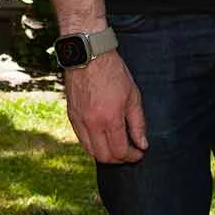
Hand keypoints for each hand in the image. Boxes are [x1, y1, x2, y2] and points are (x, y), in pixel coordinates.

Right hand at [62, 50, 146, 164]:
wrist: (89, 55)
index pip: (120, 151)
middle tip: (129, 152)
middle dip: (119, 159)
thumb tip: (142, 144)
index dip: (132, 156)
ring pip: (90, 151)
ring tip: (116, 146)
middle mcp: (92, 124)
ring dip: (104, 154)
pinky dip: (93, 144)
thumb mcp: (133, 96)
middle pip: (104, 157)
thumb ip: (138, 124)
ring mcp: (79, 120)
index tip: (139, 152)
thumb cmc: (113, 72)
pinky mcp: (71, 115)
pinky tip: (102, 137)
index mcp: (110, 119)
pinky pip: (81, 139)